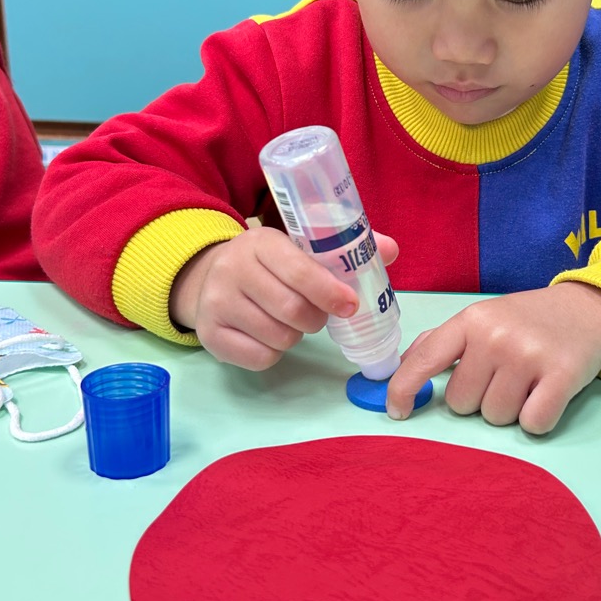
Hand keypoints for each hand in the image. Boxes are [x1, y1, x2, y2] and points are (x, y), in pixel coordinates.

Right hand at [170, 226, 398, 369]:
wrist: (209, 275)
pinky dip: (275, 352)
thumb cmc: (270, 263)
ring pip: (279, 337)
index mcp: (261, 242)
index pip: (300, 271)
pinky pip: (260, 358)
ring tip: (290, 320)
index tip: (350, 305)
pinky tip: (270, 334)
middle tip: (318, 314)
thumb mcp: (300, 245)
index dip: (330, 292)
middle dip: (316, 318)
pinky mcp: (209, 335)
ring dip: (296, 335)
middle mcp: (232, 269)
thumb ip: (344, 246)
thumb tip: (390, 250)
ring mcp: (216, 303)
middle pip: (292, 310)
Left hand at [386, 282, 600, 434]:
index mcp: (472, 320)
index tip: (398, 412)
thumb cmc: (529, 320)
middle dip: (480, 399)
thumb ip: (442, 341)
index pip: (425, 360)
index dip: (404, 390)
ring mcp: (529, 355)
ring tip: (528, 382)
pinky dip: (538, 419)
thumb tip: (404, 366)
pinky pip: (532, 424)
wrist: (589, 309)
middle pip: (463, 404)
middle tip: (505, 376)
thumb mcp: (483, 318)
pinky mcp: (562, 375)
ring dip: (510, 410)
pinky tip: (547, 394)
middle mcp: (496, 336)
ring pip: (496, 418)